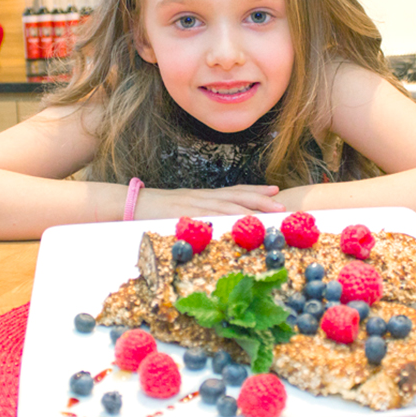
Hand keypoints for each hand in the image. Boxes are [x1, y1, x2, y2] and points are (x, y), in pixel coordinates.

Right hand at [134, 185, 286, 219]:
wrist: (133, 203)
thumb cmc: (155, 210)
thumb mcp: (182, 212)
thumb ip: (199, 216)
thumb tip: (215, 226)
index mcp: (203, 196)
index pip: (234, 190)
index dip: (255, 191)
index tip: (275, 190)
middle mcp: (202, 196)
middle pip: (237, 195)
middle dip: (261, 199)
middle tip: (283, 204)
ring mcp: (194, 203)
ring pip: (228, 204)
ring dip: (252, 208)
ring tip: (271, 212)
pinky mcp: (185, 212)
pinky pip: (210, 215)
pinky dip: (226, 217)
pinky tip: (241, 220)